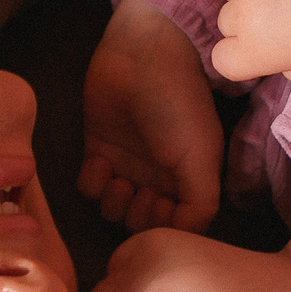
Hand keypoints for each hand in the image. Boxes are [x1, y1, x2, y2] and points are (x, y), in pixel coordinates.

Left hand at [81, 0, 225, 232]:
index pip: (175, 227)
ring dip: (112, 203)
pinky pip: (88, 187)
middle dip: (136, 218)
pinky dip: (92, 183)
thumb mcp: (202, 157)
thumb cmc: (179, 104)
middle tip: (139, 194)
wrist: (144, 52)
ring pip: (112, 210)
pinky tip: (100, 163)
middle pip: (140, 223)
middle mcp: (157, 178)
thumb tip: (187, 239)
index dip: (164, 229)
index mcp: (187, 181)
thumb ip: (200, 204)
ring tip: (119, 179)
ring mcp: (125, 165)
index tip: (161, 209)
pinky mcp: (97, 149)